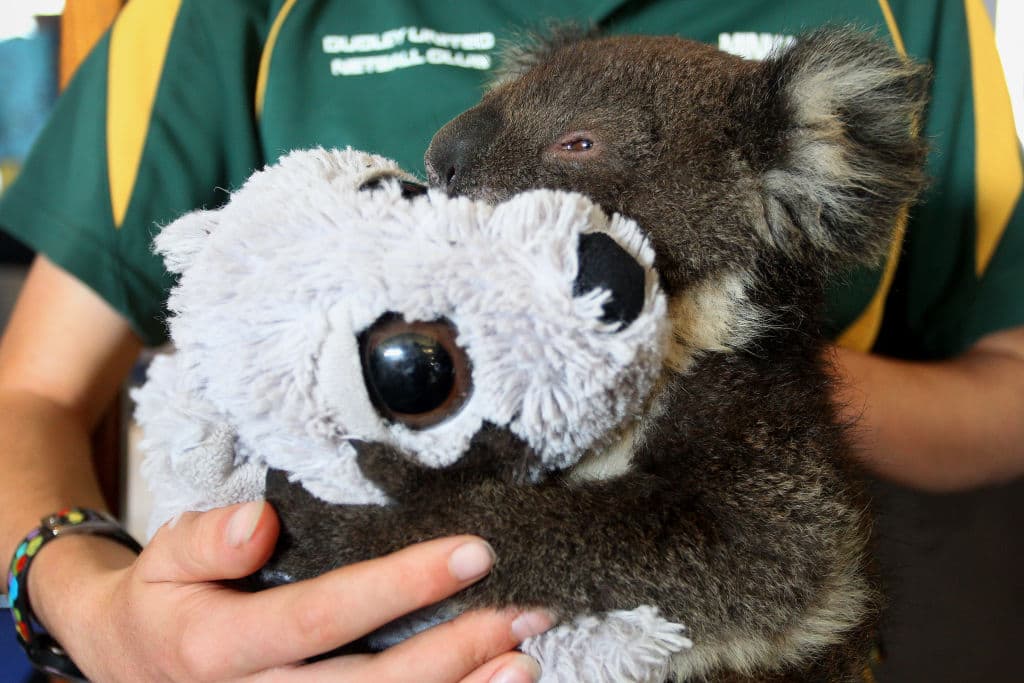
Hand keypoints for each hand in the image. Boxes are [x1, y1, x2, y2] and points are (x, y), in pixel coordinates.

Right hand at [28, 502, 550, 681]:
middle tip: (519, 614)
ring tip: (521, 661)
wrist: (131, 664)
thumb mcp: (165, 557)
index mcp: (217, 647)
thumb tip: (258, 521)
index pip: (320, 617)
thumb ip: (207, 538)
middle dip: (451, 652)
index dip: (398, 588)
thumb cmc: (163, 601)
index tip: (468, 553)